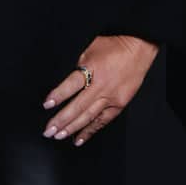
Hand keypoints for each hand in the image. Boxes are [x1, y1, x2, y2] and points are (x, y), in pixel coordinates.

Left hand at [41, 34, 159, 146]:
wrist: (139, 48)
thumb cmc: (113, 45)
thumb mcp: (90, 47)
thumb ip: (78, 64)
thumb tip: (63, 80)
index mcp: (93, 68)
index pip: (71, 85)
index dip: (58, 96)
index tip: (47, 105)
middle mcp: (102, 85)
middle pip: (78, 106)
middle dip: (62, 120)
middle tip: (48, 130)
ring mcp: (112, 97)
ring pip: (89, 116)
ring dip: (72, 128)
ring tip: (58, 136)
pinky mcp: (120, 104)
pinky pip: (102, 121)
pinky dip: (90, 131)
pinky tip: (79, 139)